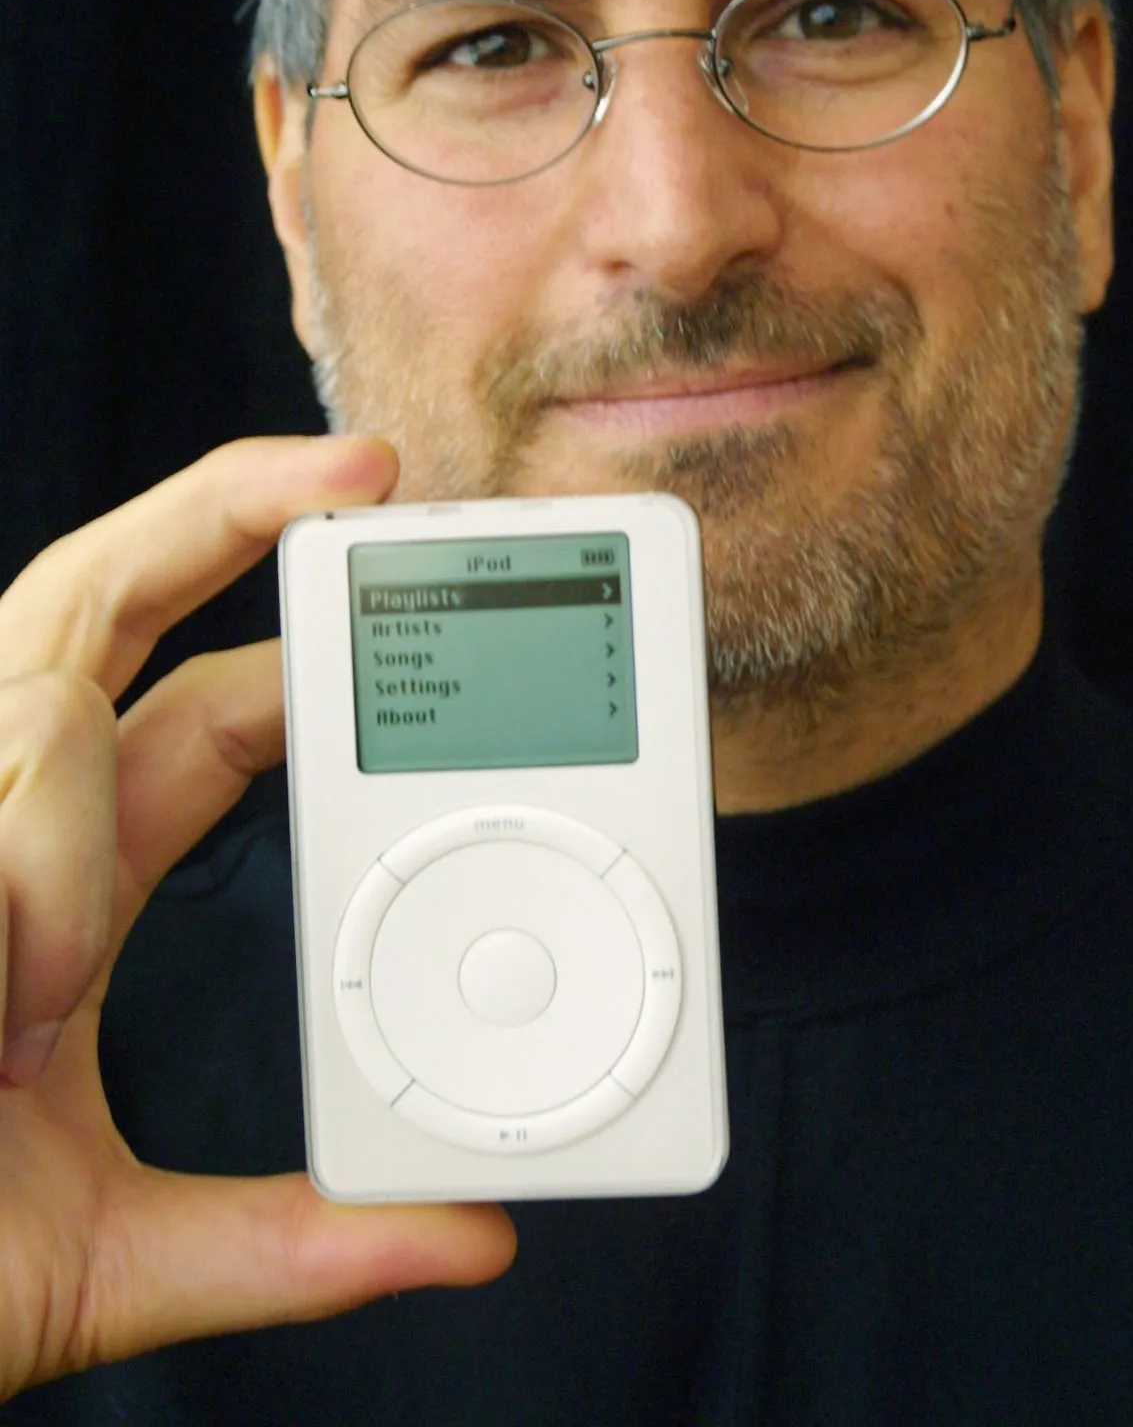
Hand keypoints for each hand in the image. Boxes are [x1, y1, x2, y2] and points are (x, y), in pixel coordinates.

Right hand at [0, 438, 513, 1395]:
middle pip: (97, 604)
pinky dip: (7, 889)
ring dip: (47, 861)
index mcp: (58, 888)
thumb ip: (296, 1244)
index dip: (300, 649)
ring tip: (13, 1014)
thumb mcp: (112, 1265)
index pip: (193, 711)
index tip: (417, 596)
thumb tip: (478, 1238)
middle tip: (371, 474)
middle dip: (228, 511)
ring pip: (36, 718)